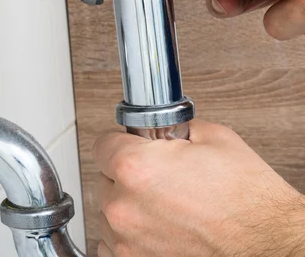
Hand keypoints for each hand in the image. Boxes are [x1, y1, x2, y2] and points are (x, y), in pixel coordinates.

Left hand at [93, 120, 304, 256]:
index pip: (102, 144)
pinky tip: (159, 230)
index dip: (121, 142)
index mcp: (136, 168)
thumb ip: (171, 130)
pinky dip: (131, 237)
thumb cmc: (249, 202)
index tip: (131, 147)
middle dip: (128, 176)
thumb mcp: (212, 138)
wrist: (272, 247)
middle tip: (160, 179)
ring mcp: (126, 242)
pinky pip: (113, 245)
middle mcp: (124, 207)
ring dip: (129, 208)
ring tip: (166, 208)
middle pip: (105, 179)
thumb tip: (158, 132)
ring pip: (109, 213)